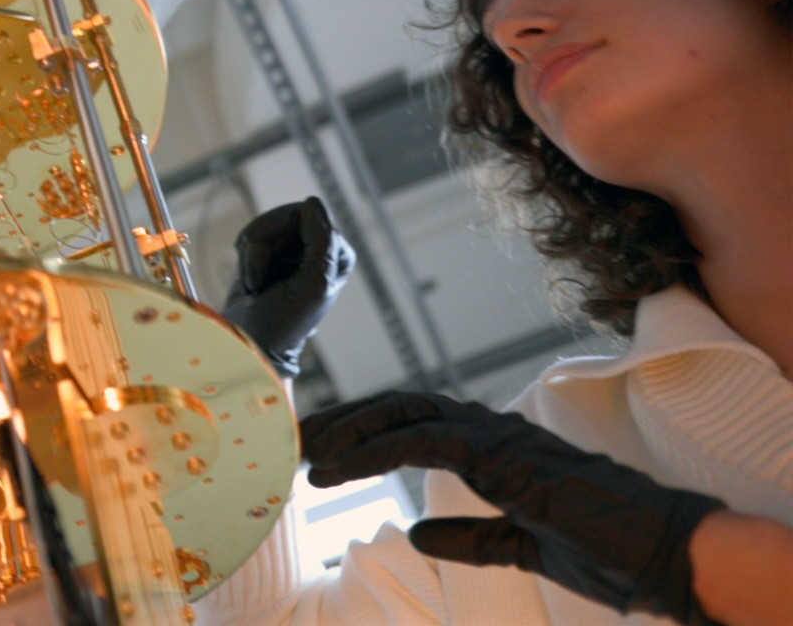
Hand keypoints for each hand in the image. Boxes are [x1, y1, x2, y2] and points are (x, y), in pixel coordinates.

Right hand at [219, 196, 353, 376]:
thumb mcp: (312, 283)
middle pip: (281, 217)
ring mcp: (292, 252)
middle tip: (258, 278)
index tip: (268, 263)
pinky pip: (250, 238)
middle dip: (261, 246)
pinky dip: (244, 259)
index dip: (279, 231)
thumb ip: (321, 241)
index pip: (306, 215)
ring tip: (256, 285)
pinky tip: (251, 282)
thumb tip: (312, 202)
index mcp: (336, 254)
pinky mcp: (269, 256)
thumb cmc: (284, 321)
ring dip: (251, 257)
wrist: (250, 343)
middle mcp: (317, 249)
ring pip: (262, 227)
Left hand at [302, 391, 725, 623]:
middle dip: (345, 422)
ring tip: (308, 455)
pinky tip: (342, 467)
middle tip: (299, 443)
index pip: (416, 425)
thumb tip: (418, 534)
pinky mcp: (503, 456)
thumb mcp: (520, 547)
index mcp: (496, 448)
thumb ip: (470, 537)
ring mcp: (498, 437)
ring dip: (350, 433)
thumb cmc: (606, 550)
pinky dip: (377, 450)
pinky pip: (424, 442)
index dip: (365, 434)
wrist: (663, 554)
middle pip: (400, 408)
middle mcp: (492, 431)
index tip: (322, 455)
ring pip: (405, 416)